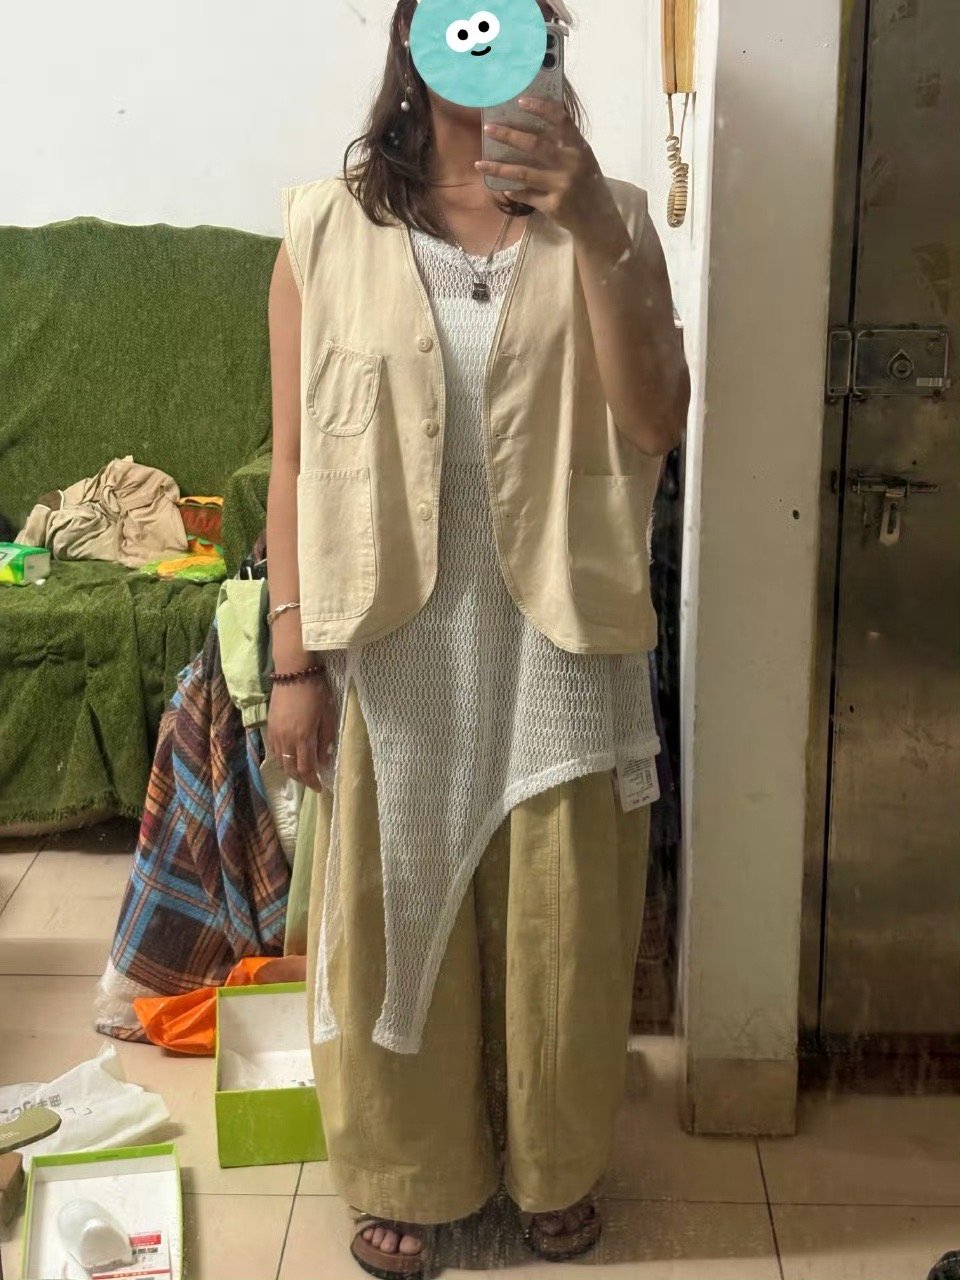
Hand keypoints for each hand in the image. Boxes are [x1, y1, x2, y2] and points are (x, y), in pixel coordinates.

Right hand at [266, 675, 336, 792]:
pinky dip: (281, 758)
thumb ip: (325, 740)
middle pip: (290, 768)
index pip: (306, 769)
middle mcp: (286, 739)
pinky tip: (288, 757)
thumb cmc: (316, 692)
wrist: (294, 673)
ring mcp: (275, 733)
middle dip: (301, 779)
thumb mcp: (328, 715)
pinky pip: (273, 750)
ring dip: (290, 770)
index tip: (319, 787)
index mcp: (303, 737)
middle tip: (311, 781)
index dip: (312, 781)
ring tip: (301, 772)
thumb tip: (324, 761)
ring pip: (280, 761)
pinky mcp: (269, 726)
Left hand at [476, 96, 618, 239]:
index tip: (520, 101)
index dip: (541, 108)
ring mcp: (561, 185)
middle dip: (508, 135)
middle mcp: (570, 163)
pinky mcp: (553, 205)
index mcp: (578, 147)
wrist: (597, 218)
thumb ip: (565, 142)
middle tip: (488, 128)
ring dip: (499, 167)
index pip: (560, 120)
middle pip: (534, 145)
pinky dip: (513, 192)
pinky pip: (527, 196)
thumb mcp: (583, 158)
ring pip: (524, 173)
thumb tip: (535, 121)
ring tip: (479, 163)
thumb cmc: (587, 183)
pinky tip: (502, 187)